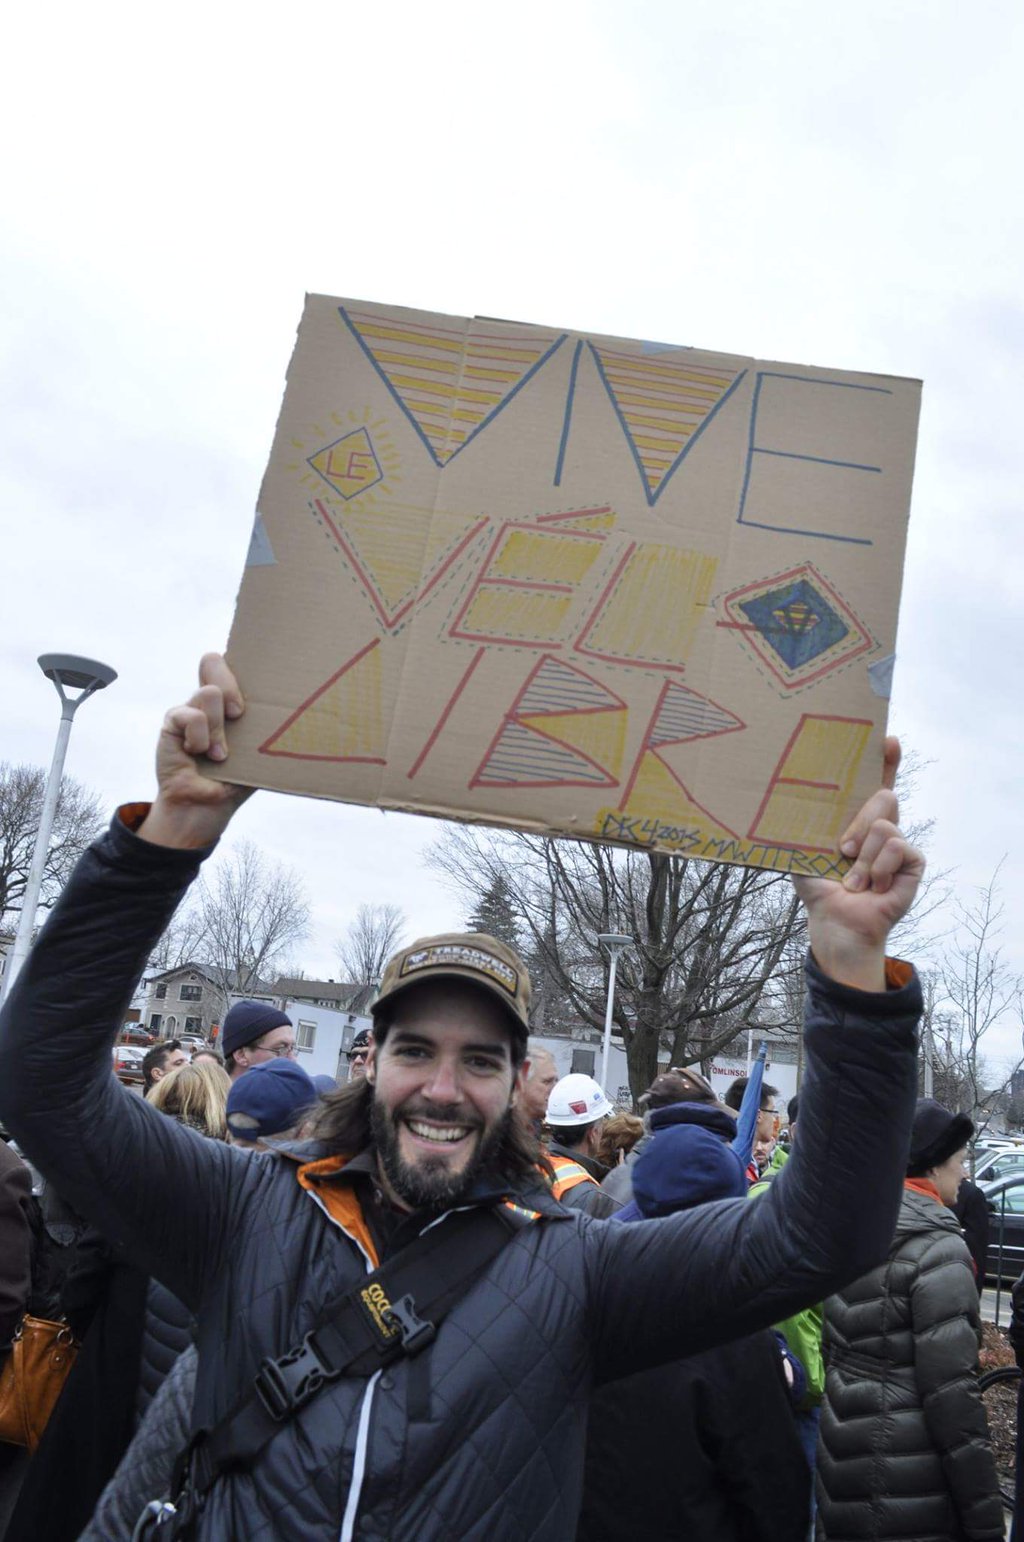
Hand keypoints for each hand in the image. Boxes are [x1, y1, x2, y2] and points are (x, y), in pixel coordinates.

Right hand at [137, 654, 251, 849]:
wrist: (207, 806)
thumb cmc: (237, 780)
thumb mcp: (259, 753)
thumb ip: (270, 730)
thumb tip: (305, 715)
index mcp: (233, 702)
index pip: (236, 663)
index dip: (243, 660)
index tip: (256, 688)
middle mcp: (211, 701)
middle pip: (214, 661)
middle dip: (230, 687)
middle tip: (239, 715)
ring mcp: (191, 709)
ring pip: (208, 693)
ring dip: (218, 728)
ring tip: (219, 754)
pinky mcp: (173, 721)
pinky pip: (190, 715)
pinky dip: (199, 737)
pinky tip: (198, 754)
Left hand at [793, 738, 924, 990]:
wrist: (835, 920)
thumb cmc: (818, 886)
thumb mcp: (802, 847)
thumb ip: (799, 822)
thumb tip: (772, 794)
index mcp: (856, 819)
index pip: (874, 782)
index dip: (884, 760)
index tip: (887, 738)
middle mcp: (881, 826)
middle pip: (883, 796)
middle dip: (858, 822)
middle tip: (841, 849)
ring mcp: (898, 843)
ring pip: (885, 824)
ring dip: (863, 858)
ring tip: (854, 880)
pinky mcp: (913, 861)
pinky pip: (897, 845)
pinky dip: (879, 867)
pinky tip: (874, 886)